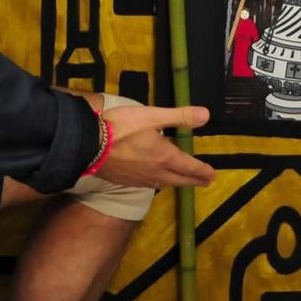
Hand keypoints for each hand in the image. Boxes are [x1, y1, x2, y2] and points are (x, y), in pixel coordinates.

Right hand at [93, 103, 215, 189]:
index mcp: (165, 156)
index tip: (212, 175)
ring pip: (164, 184)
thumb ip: (179, 116)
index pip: (189, 167)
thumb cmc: (121, 127)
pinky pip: (149, 184)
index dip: (202, 171)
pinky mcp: (125, 181)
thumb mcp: (152, 116)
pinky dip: (159, 183)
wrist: (88, 145)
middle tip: (205, 182)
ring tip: (182, 181)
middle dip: (194, 181)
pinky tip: (154, 180)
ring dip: (177, 183)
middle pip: (179, 180)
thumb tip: (206, 115)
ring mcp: (140, 179)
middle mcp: (156, 172)